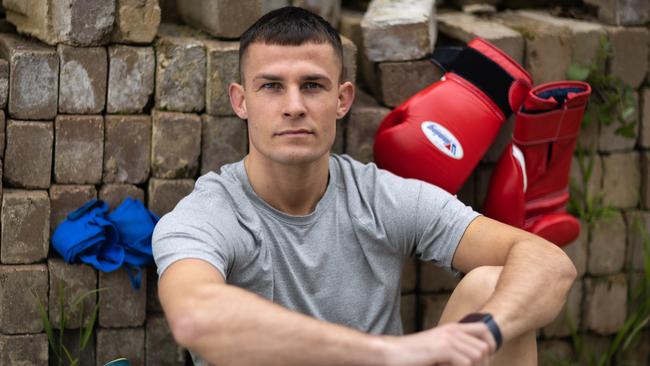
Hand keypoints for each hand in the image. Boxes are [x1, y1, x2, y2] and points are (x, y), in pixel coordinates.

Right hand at [381, 322, 495, 365]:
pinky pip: (466, 362)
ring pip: (478, 355)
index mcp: (452, 328)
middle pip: (485, 346)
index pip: (484, 330)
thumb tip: (474, 361)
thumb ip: (455, 351)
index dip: (490, 346)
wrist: (393, 353)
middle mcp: (453, 330)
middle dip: (483, 363)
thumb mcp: (438, 349)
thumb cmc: (414, 355)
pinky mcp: (443, 348)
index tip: (483, 361)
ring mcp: (448, 338)